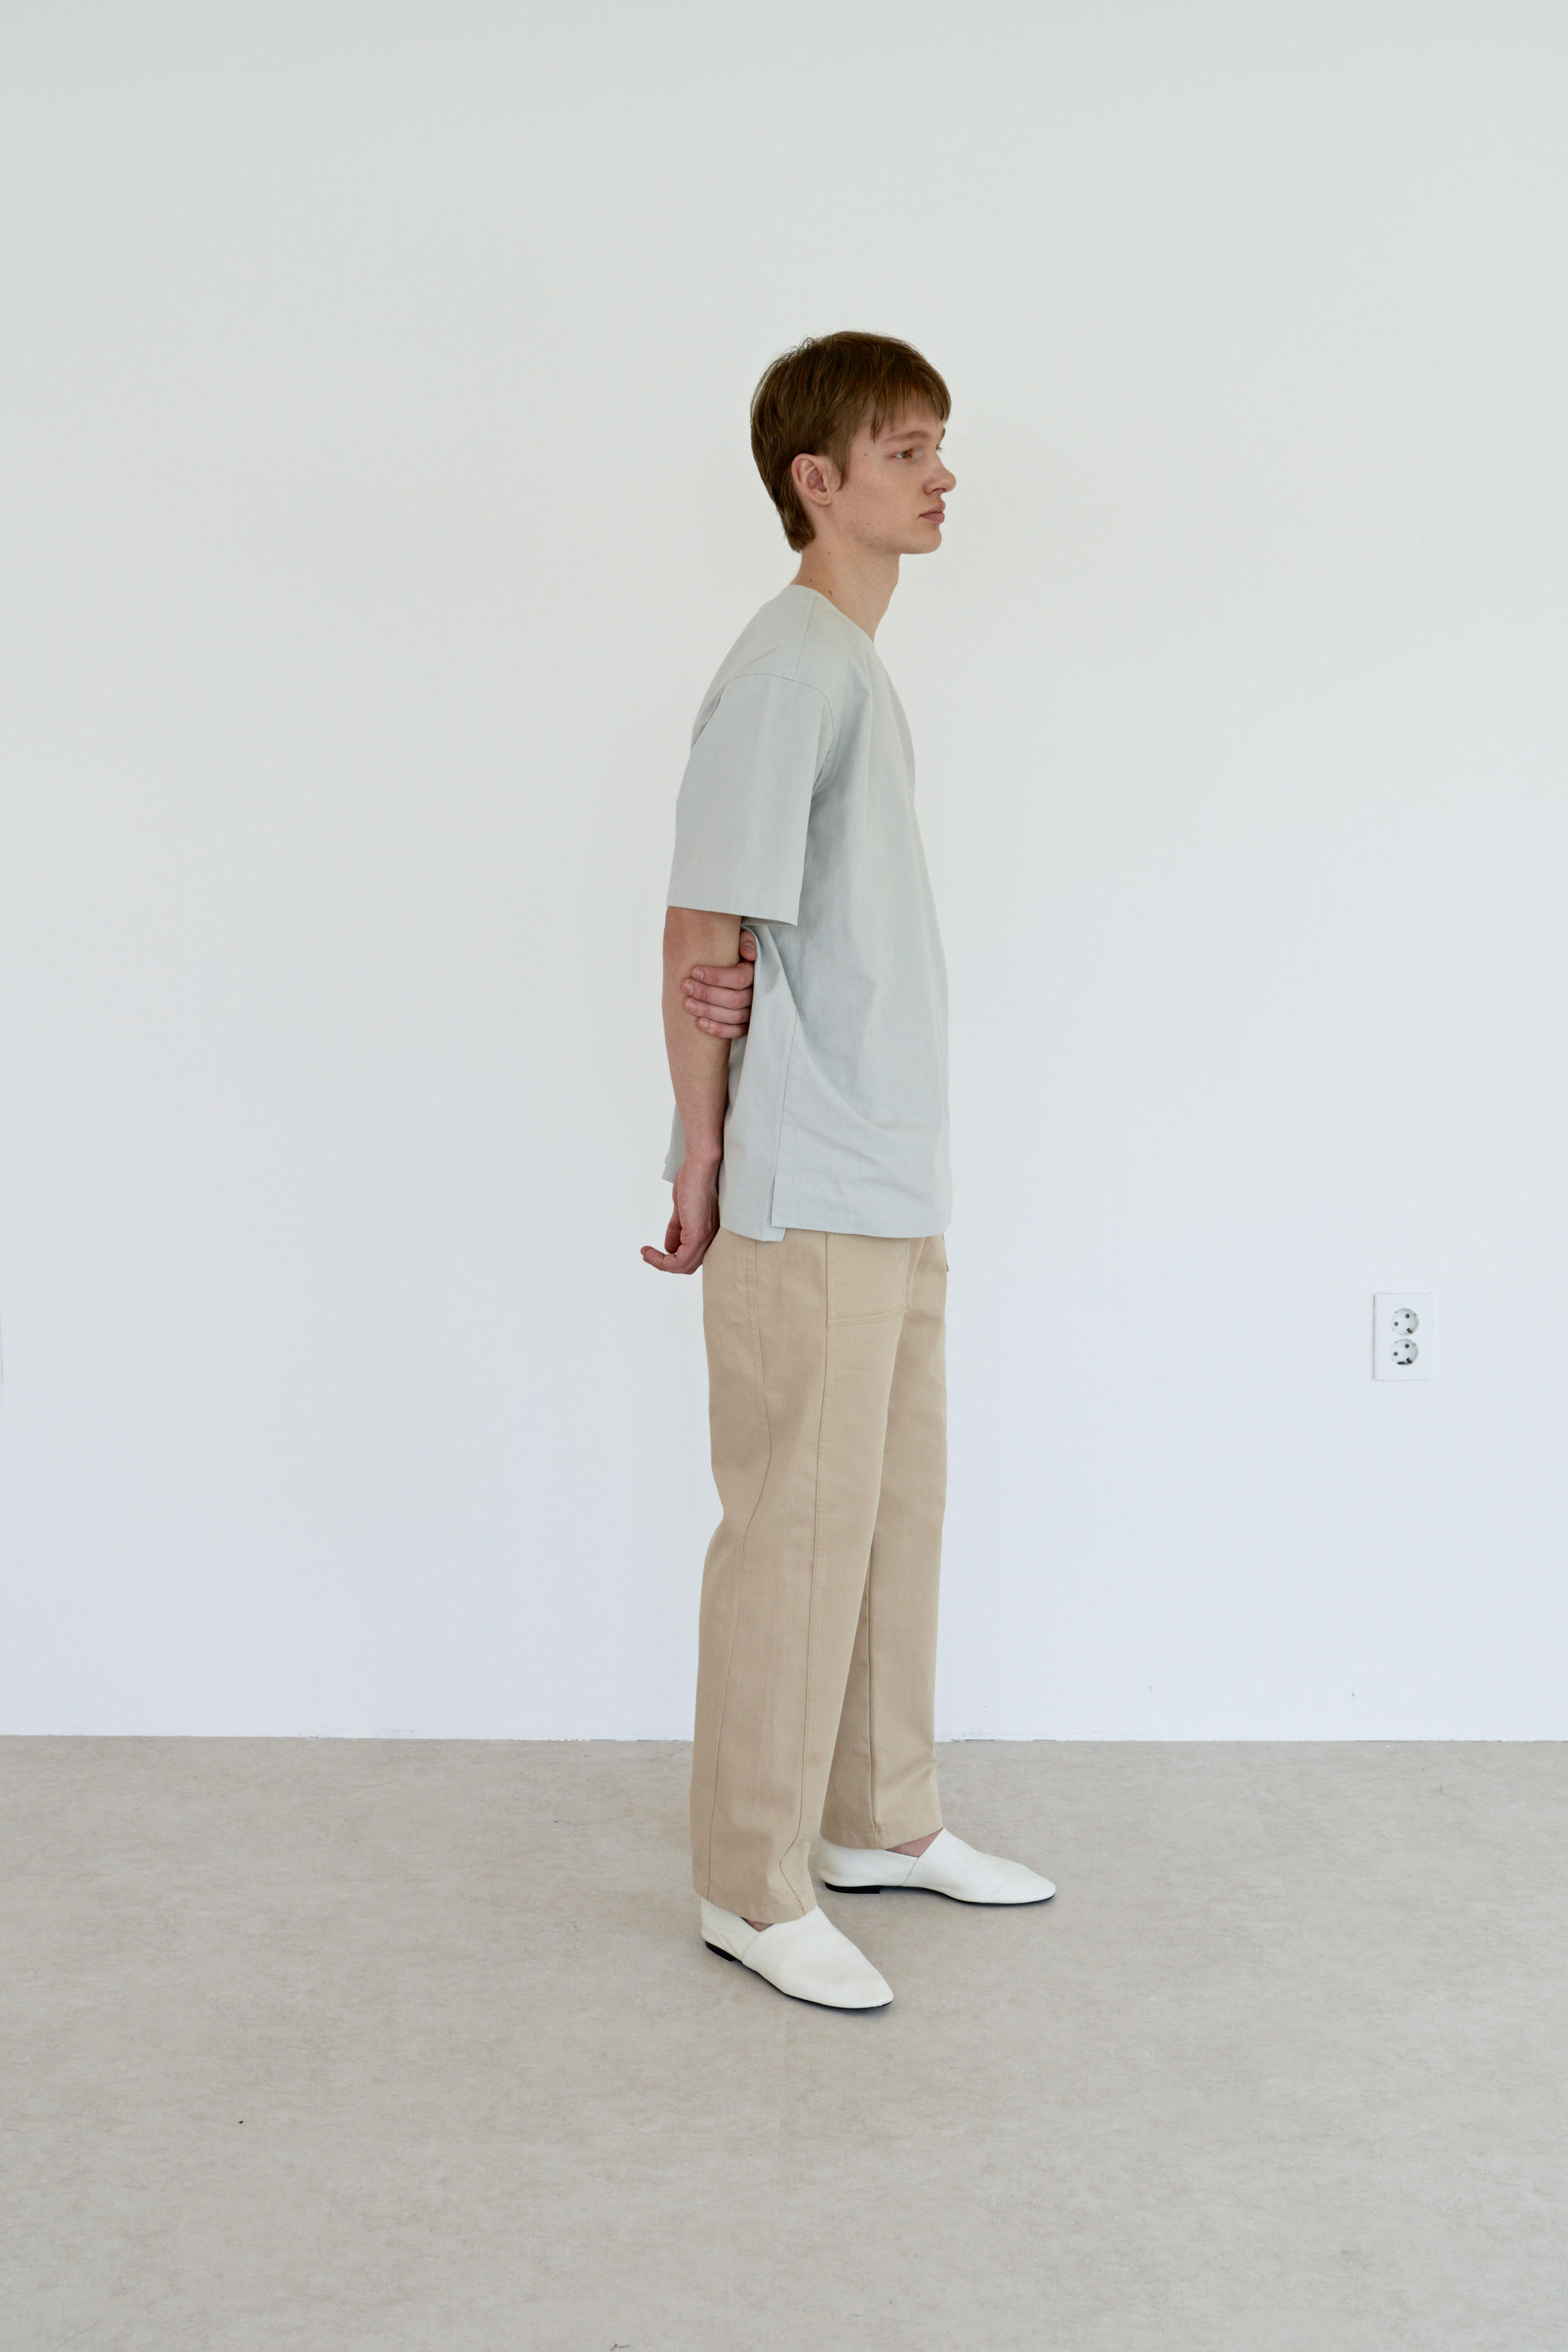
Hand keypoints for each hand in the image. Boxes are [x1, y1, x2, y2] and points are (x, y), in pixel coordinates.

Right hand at [641, 1156, 721, 1274]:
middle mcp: (710, 1239)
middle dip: (664, 1264)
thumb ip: (677, 1229)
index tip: (653, 1253)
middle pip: (687, 1266)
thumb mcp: (682, 1211)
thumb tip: (669, 1247)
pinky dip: (662, 1260)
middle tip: (647, 1256)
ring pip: (683, 1266)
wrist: (699, 1166)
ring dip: (661, 1264)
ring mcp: (704, 1238)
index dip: (672, 1260)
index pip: (692, 1258)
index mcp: (708, 1233)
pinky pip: (680, 1260)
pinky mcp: (697, 1234)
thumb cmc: (694, 1181)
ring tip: (646, 1254)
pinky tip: (650, 1251)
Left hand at [680, 928, 756, 1036]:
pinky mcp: (748, 1025)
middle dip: (707, 994)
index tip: (694, 971)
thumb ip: (745, 940)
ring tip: (686, 1004)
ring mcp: (754, 1012)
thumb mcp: (740, 939)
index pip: (739, 979)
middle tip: (685, 986)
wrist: (733, 965)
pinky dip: (717, 1029)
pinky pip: (736, 1032)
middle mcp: (758, 994)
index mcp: (756, 973)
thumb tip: (750, 954)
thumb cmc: (734, 951)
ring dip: (708, 1011)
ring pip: (733, 1017)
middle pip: (734, 1000)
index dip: (716, 977)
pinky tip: (699, 1023)